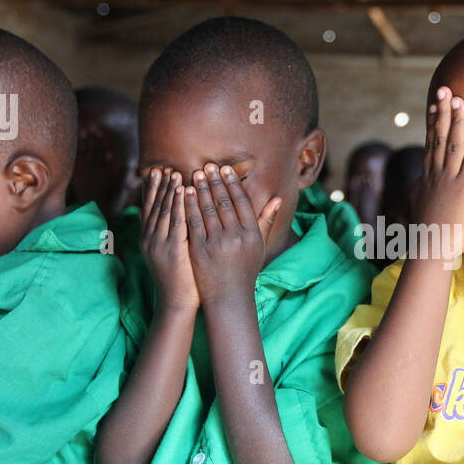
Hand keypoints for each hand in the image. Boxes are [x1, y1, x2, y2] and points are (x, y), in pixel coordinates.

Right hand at [139, 167, 198, 311]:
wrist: (177, 303)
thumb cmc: (179, 279)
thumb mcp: (169, 254)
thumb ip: (167, 235)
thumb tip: (170, 218)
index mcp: (148, 239)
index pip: (148, 209)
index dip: (152, 190)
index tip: (156, 171)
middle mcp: (149, 239)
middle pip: (153, 206)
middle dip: (159, 185)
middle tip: (164, 167)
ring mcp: (159, 244)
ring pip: (163, 211)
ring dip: (168, 190)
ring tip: (174, 172)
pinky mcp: (172, 249)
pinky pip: (175, 221)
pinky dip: (178, 204)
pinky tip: (183, 190)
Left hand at [187, 163, 280, 305]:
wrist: (229, 297)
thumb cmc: (245, 270)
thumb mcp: (259, 246)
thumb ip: (267, 220)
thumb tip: (278, 198)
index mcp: (251, 234)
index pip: (241, 202)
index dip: (232, 184)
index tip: (225, 169)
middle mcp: (236, 237)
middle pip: (223, 202)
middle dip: (214, 182)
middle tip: (207, 166)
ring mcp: (217, 243)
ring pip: (207, 209)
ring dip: (200, 189)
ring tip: (195, 174)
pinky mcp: (200, 250)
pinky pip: (193, 223)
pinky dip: (189, 206)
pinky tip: (184, 194)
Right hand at [416, 86, 463, 258]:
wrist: (431, 247)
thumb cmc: (429, 232)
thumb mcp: (421, 205)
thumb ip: (420, 189)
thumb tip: (416, 183)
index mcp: (428, 176)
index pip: (431, 142)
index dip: (433, 121)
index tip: (434, 104)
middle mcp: (436, 172)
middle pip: (439, 135)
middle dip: (442, 111)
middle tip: (445, 89)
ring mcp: (449, 178)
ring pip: (453, 142)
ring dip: (457, 119)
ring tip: (459, 99)